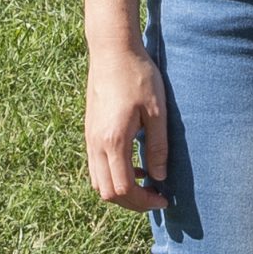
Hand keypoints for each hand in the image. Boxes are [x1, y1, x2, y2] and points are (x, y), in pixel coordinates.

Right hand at [85, 43, 169, 211]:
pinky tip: (133, 164)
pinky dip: (113, 175)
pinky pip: (96, 166)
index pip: (122, 190)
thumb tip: (160, 177)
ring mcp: (89, 138)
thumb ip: (158, 146)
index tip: (163, 199)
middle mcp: (95, 144)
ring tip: (147, 182)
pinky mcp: (89, 132)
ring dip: (121, 190)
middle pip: (106, 193)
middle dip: (132, 202)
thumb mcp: (157, 111)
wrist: (112, 51)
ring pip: (98, 182)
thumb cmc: (138, 77)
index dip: (143, 201)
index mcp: (113, 141)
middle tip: (156, 196)